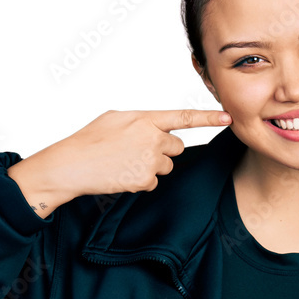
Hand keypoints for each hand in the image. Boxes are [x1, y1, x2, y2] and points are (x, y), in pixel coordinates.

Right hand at [8, 109, 230, 217]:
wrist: (70, 165)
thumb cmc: (89, 140)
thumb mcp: (115, 118)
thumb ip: (142, 121)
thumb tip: (156, 128)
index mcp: (145, 119)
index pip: (183, 117)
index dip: (208, 117)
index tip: (228, 117)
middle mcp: (152, 138)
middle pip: (176, 146)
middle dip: (162, 150)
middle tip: (135, 151)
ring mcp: (150, 160)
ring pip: (166, 165)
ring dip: (151, 166)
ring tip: (124, 162)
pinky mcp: (146, 180)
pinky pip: (154, 181)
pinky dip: (141, 180)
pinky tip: (122, 174)